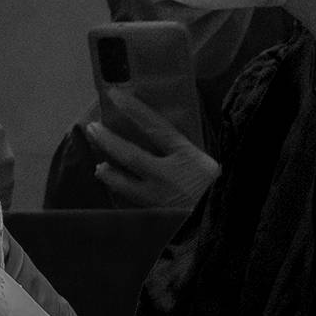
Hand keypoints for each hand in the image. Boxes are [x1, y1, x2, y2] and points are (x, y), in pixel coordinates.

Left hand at [84, 88, 217, 208]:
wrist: (222, 221)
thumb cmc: (219, 189)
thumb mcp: (207, 163)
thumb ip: (183, 151)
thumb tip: (160, 135)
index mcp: (186, 155)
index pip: (155, 126)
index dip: (134, 109)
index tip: (115, 94)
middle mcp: (168, 175)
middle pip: (130, 155)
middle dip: (108, 141)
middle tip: (92, 128)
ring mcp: (158, 197)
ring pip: (124, 183)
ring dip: (108, 173)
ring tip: (98, 166)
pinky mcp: (154, 216)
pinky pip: (131, 201)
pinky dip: (121, 193)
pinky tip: (115, 189)